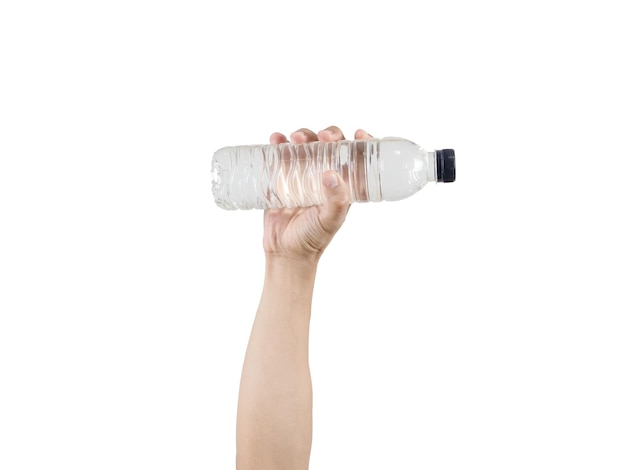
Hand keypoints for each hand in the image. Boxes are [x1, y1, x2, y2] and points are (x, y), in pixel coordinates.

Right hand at [263, 126, 372, 262]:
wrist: (285, 251)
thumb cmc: (313, 238)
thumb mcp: (330, 221)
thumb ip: (336, 201)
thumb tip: (331, 174)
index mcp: (343, 184)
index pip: (355, 157)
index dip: (361, 142)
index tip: (360, 134)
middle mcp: (324, 174)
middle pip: (329, 144)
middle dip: (328, 134)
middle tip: (322, 137)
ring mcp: (302, 173)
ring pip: (306, 144)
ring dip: (303, 135)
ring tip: (295, 139)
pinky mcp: (281, 176)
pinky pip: (280, 154)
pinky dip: (278, 143)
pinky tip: (276, 139)